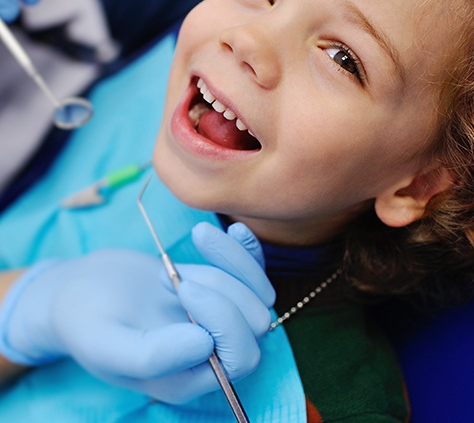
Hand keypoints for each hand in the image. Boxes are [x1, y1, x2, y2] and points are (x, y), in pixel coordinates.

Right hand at [0, 223, 274, 403]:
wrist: (81, 291)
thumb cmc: (87, 322)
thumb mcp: (105, 344)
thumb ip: (151, 356)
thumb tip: (206, 346)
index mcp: (190, 378)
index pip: (240, 357)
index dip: (224, 320)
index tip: (183, 287)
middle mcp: (213, 352)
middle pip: (256, 321)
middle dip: (224, 289)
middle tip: (173, 276)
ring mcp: (219, 318)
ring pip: (258, 291)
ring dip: (231, 261)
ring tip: (192, 245)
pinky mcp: (219, 288)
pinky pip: (253, 270)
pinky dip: (248, 248)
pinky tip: (234, 229)